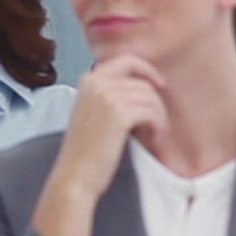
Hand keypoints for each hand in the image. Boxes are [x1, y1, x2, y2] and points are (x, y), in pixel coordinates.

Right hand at [48, 56, 168, 200]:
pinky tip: (154, 138)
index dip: (147, 70)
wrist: (76, 174)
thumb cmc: (87, 149)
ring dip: (159, 116)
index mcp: (88, 80)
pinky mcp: (118, 114)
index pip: (126, 60)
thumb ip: (110, 94)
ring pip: (150, 96)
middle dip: (156, 101)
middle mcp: (96, 83)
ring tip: (155, 134)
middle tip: (158, 122)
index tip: (159, 85)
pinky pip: (152, 111)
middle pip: (142, 81)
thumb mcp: (92, 112)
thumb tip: (144, 86)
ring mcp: (106, 96)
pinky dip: (158, 125)